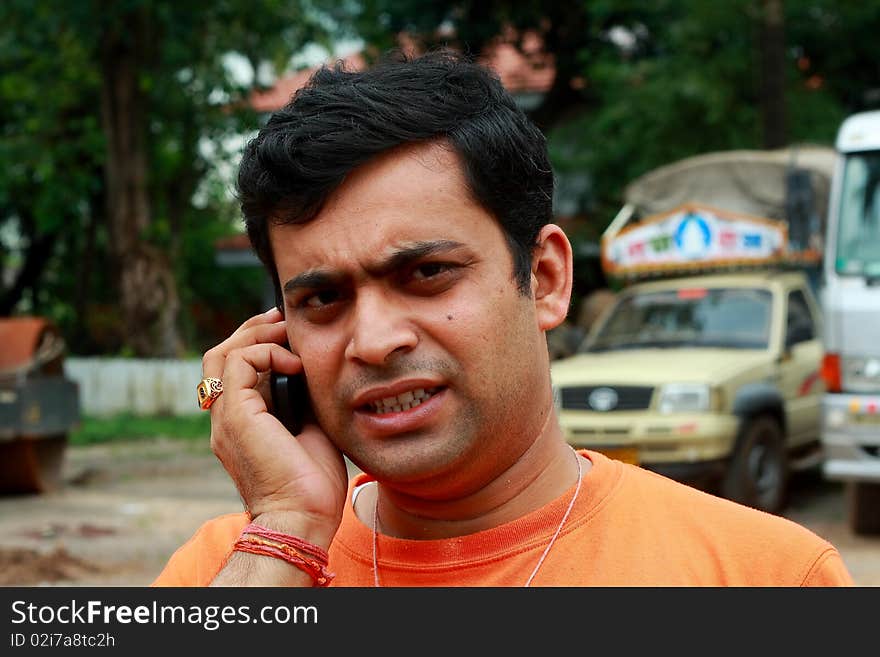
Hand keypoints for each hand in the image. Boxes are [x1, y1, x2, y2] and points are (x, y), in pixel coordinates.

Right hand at [201, 307, 348, 547]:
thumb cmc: (312, 484)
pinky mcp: (236, 415)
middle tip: (283, 319)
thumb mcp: (310, 431)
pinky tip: (294, 364)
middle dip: (252, 330)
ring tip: (286, 333)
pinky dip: (267, 352)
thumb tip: (310, 372)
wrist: (304, 517)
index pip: (234, 371)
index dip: (258, 344)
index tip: (289, 333)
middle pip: (219, 356)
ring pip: (222, 354)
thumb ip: (302, 402)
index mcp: (242, 424)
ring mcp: (226, 418)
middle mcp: (226, 419)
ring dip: (256, 335)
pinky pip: (239, 362)